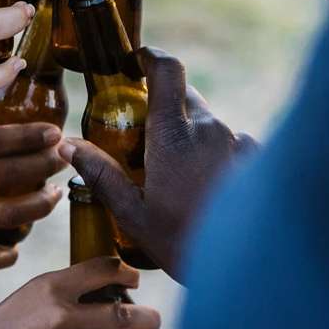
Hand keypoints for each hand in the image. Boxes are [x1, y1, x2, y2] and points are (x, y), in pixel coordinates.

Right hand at [0, 258, 159, 328]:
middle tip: (151, 319)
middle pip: (126, 314)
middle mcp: (59, 317)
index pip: (103, 268)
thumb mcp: (30, 297)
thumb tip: (108, 291)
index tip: (135, 278)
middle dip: (148, 318)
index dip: (128, 272)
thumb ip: (64, 292)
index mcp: (49, 287)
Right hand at [62, 47, 258, 280]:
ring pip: (210, 125)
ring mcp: (241, 142)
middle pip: (186, 98)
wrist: (251, 271)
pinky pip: (233, 145)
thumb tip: (68, 145)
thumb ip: (101, 175)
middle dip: (164, 110)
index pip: (167, 70)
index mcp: (174, 134)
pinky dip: (218, 157)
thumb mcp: (134, 215)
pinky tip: (210, 192)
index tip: (138, 60)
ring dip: (192, 138)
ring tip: (181, 179)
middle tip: (146, 140)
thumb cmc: (187, 243)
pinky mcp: (260, 160)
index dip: (152, 57)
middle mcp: (212, 128)